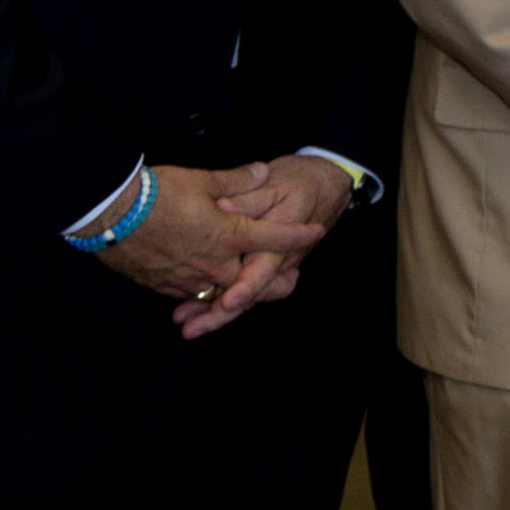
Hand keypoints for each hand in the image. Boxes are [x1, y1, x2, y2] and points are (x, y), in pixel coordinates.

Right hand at [102, 163, 325, 334]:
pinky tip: (205, 285)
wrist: (108, 214)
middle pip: (253, 283)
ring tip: (248, 287)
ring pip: (221, 293)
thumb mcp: (201, 179)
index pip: (275, 239)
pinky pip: (192, 294)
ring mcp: (188, 279)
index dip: (299, 235)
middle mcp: (213, 263)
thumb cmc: (156, 193)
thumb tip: (261, 171)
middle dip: (274, 283)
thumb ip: (236, 179)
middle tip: (289, 279)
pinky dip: (203, 291)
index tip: (317, 232)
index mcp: (229, 235)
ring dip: (237, 291)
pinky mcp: (164, 286)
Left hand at [177, 158, 359, 335]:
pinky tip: (193, 304)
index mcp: (279, 243)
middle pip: (250, 296)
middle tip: (189, 328)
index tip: (225, 302)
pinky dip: (218, 297)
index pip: (263, 273)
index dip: (244, 290)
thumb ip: (249, 200)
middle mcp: (276, 262)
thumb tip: (223, 207)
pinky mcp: (262, 264)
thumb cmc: (300, 181)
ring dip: (214, 312)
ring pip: (243, 295)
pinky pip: (241, 286)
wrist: (326, 184)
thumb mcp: (276, 184)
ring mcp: (270, 266)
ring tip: (184, 322)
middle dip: (220, 315)